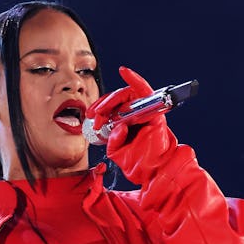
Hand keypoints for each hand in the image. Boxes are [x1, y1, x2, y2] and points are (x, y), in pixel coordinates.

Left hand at [86, 67, 176, 183]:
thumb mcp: (115, 151)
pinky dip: (135, 79)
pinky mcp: (153, 110)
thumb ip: (111, 139)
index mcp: (125, 123)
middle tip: (93, 116)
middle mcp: (134, 115)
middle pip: (116, 101)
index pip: (111, 109)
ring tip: (101, 111)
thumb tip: (116, 126)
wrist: (153, 171)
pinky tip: (124, 72)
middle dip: (101, 106)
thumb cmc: (137, 163)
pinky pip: (144, 90)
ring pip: (125, 95)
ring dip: (111, 100)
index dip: (99, 111)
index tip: (90, 119)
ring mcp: (144, 111)